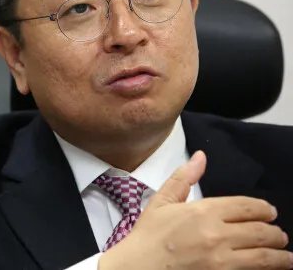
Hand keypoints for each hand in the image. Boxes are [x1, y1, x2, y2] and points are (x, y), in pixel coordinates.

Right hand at [99, 151, 291, 269]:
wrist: (137, 268)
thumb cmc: (148, 236)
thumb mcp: (161, 202)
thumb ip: (184, 178)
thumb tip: (201, 157)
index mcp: (203, 211)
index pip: (246, 207)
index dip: (262, 209)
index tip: (269, 212)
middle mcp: (217, 235)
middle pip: (260, 231)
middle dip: (275, 233)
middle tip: (279, 235)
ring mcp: (221, 260)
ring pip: (264, 256)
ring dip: (280, 256)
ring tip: (286, 256)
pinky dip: (267, 269)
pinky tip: (272, 268)